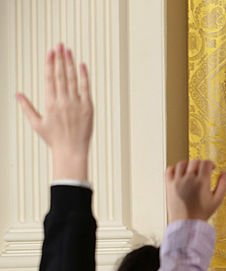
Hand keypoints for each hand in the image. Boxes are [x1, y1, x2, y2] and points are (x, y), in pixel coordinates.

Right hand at [17, 44, 92, 181]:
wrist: (72, 151)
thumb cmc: (54, 139)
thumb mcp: (36, 123)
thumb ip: (27, 107)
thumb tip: (17, 94)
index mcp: (50, 103)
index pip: (49, 78)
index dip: (50, 63)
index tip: (50, 52)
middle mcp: (63, 101)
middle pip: (61, 75)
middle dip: (60, 59)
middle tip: (59, 45)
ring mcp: (76, 104)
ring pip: (73, 79)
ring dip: (71, 63)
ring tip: (68, 50)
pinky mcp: (88, 108)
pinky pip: (86, 89)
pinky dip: (84, 76)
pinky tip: (82, 65)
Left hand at [166, 160, 225, 222]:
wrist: (186, 223)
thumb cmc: (202, 214)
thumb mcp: (217, 200)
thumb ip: (223, 185)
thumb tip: (224, 173)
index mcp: (202, 182)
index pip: (205, 163)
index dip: (210, 163)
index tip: (212, 168)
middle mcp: (189, 179)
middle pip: (195, 161)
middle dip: (201, 164)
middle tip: (203, 170)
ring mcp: (177, 181)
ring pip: (182, 163)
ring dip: (188, 164)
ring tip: (191, 171)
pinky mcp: (169, 184)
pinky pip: (170, 170)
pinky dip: (175, 168)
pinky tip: (180, 173)